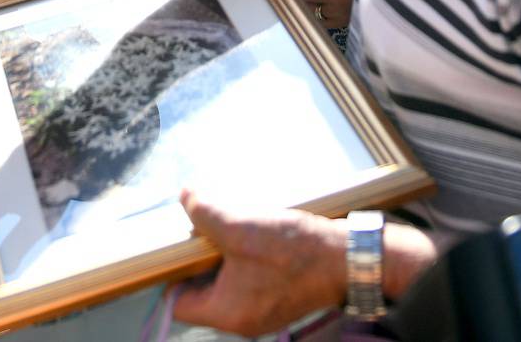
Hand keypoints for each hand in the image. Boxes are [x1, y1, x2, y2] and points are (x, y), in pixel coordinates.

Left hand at [171, 193, 343, 334]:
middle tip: (205, 231)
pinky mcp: (278, 299)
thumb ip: (206, 215)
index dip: (173, 273)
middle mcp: (243, 321)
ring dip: (224, 258)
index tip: (177, 247)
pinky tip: (254, 237)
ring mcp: (262, 313)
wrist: (347, 258)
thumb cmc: (294, 250)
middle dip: (201, 261)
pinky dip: (244, 262)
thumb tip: (185, 198)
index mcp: (228, 313)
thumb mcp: (241, 227)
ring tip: (231, 230)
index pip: (180, 303)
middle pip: (203, 294)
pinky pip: (248, 283)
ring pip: (226, 285)